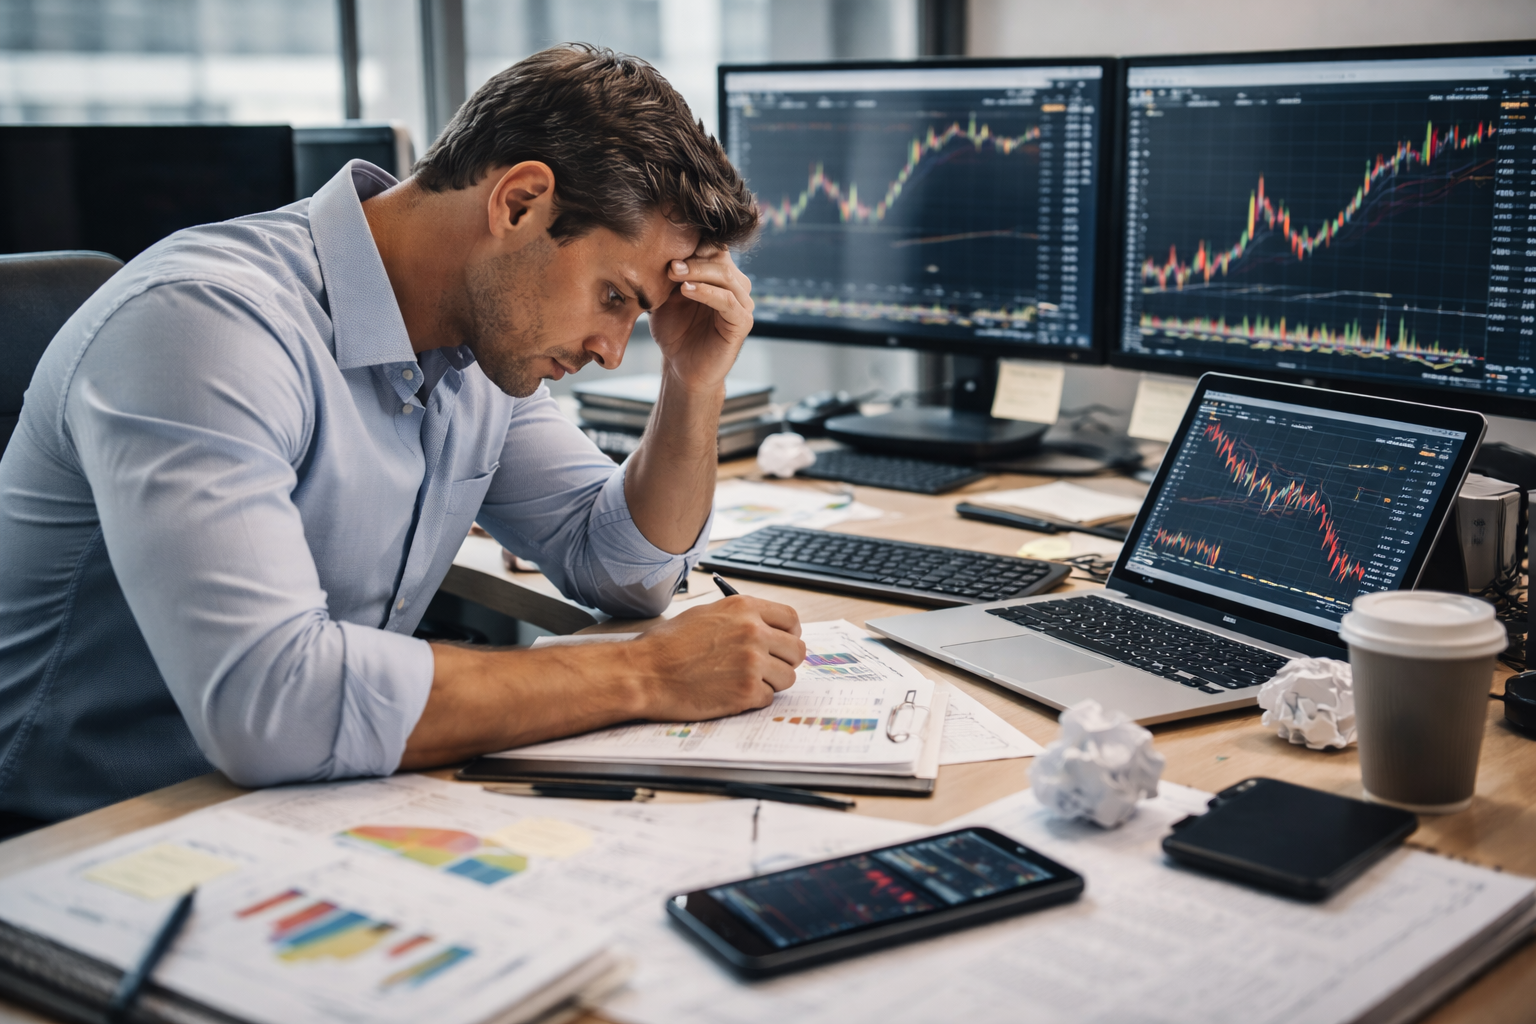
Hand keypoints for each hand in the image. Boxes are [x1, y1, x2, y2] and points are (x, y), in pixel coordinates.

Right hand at [629, 595, 803, 721]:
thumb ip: (740, 619)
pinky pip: (768, 698)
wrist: (644, 673)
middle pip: (796, 650)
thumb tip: (766, 630)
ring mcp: (752, 662)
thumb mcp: (706, 615)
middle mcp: (753, 631)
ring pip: (787, 677)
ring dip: (770, 682)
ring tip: (742, 682)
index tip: (783, 644)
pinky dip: (752, 699)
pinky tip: (729, 693)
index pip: (791, 619)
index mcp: (744, 608)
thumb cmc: (667, 646)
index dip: (790, 634)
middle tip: (768, 669)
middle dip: (784, 661)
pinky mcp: (747, 691)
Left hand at [646, 245, 753, 393]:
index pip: (713, 246)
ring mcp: (742, 303)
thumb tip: (655, 244)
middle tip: (669, 264)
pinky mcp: (743, 322)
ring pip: (725, 276)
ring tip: (673, 273)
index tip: (667, 244)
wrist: (681, 367)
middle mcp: (735, 285)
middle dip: (693, 257)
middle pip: (720, 257)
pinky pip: (727, 301)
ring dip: (697, 271)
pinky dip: (707, 292)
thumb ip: (668, 273)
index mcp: (719, 274)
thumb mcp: (665, 296)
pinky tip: (686, 291)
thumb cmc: (674, 330)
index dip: (693, 243)